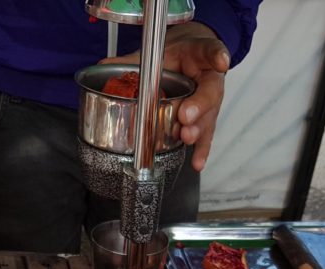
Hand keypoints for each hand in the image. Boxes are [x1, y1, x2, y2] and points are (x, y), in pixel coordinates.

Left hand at [101, 22, 229, 171]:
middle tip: (184, 116)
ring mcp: (210, 103)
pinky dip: (201, 151)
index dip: (216, 56)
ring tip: (186, 137)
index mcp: (201, 56)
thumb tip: (103, 65)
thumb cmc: (179, 54)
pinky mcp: (206, 121)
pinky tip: (197, 162)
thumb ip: (134, 59)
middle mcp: (210, 81)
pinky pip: (205, 137)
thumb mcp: (159, 50)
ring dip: (197, 130)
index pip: (211, 51)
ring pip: (208, 118)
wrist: (191, 59)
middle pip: (210, 95)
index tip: (220, 62)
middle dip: (197, 107)